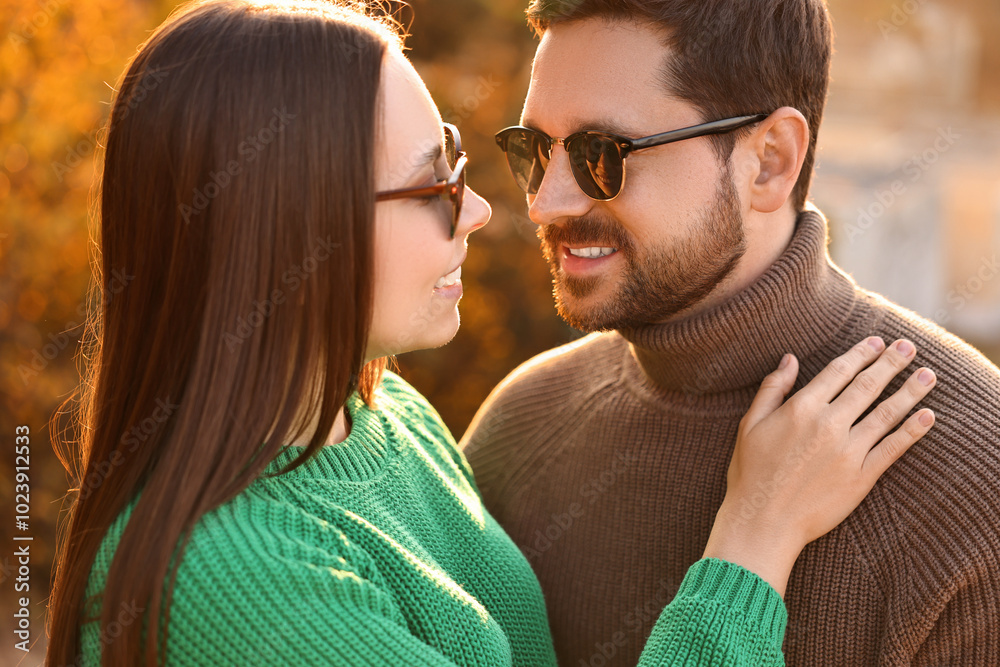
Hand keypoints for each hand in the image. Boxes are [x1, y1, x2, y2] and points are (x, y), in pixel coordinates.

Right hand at [703, 337, 936, 596]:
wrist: (763, 523)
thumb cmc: (751, 473)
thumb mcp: (750, 424)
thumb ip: (772, 389)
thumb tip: (790, 359)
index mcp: (801, 408)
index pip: (839, 372)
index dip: (860, 354)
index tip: (877, 342)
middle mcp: (828, 425)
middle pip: (868, 386)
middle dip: (891, 363)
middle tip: (909, 347)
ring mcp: (848, 451)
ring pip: (887, 413)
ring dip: (910, 391)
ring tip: (928, 374)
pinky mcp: (861, 477)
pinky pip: (893, 448)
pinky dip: (912, 430)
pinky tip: (928, 416)